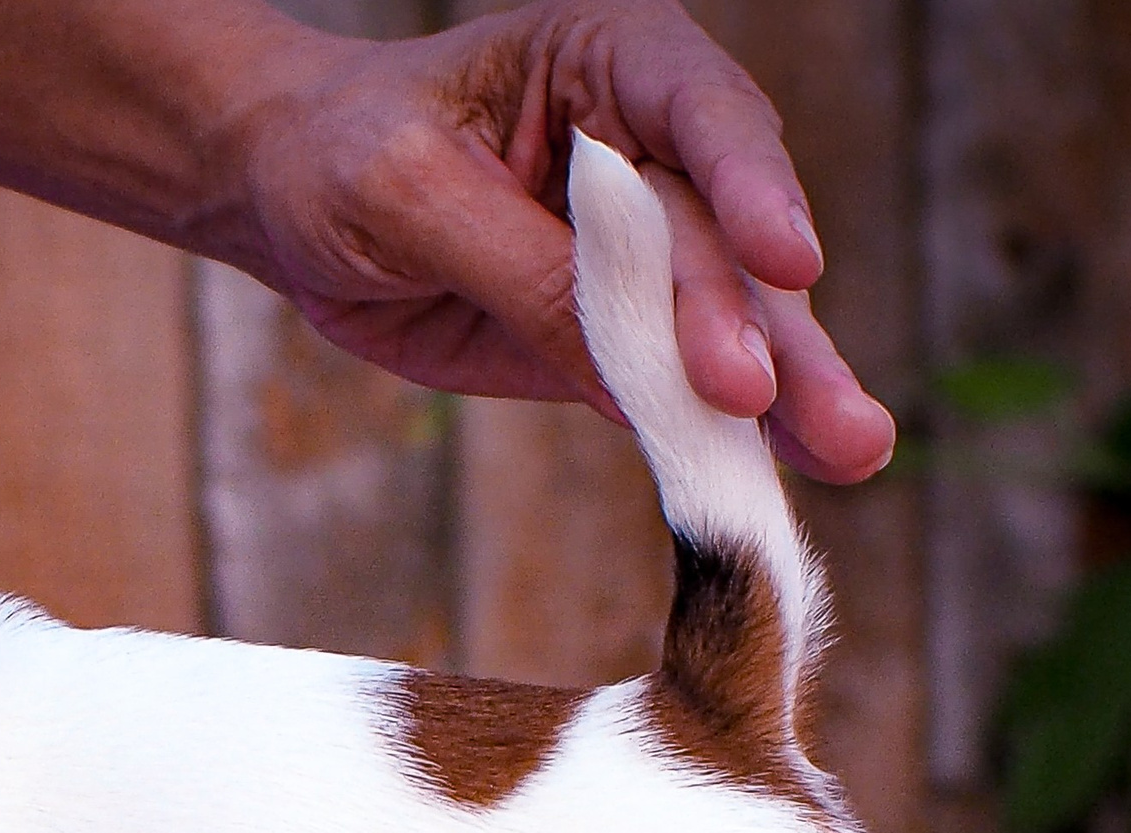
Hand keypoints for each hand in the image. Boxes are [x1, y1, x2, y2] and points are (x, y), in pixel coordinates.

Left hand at [228, 0, 895, 482]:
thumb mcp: (409, 194)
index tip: (784, 263)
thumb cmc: (340, 153)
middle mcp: (653, 148)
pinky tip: (772, 474)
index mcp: (612, 61)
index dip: (751, 189)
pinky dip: (714, 432)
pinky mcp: (615, 334)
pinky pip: (670, 385)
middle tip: (817, 412)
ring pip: (727, 321)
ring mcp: (645, 250)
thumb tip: (629, 368)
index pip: (703, 115)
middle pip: (732, 241)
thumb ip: (524, 269)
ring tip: (848, 450)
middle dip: (774, 330)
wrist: (282, 195)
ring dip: (786, 393)